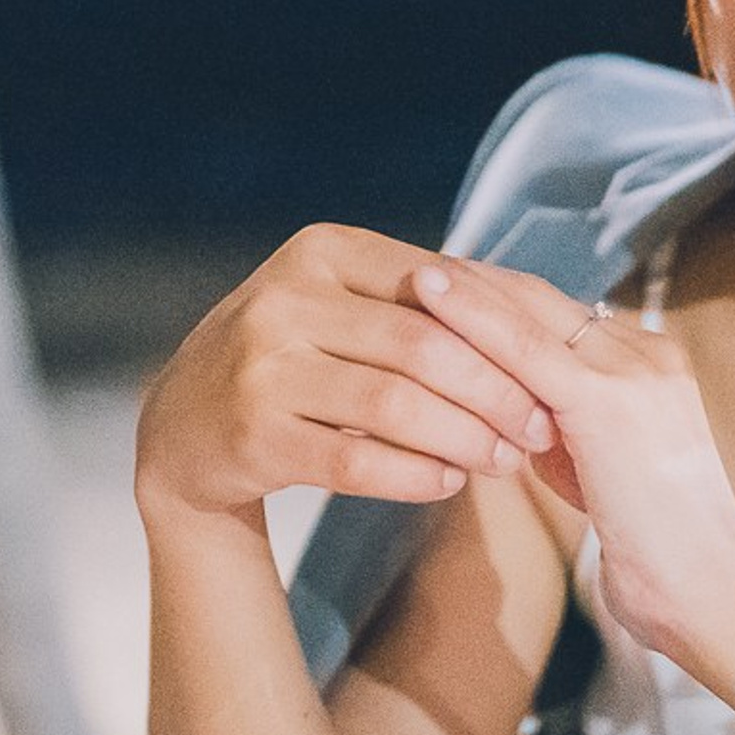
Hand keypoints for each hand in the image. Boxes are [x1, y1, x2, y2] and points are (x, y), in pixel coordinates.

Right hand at [134, 224, 556, 531]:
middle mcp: (286, 299)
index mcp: (321, 251)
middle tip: (537, 428)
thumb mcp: (336, 301)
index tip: (550, 372)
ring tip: (504, 461)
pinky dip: (413, 475)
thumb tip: (532, 319)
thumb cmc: (291, 357)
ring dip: (463, 439)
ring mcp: (263, 368)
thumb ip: (416, 301)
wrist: (185, 425)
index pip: (437, 290)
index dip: (501, 334)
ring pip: (395, 406)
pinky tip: (448, 483)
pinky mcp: (253, 435)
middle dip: (494, 393)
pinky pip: (355, 461)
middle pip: (423, 348)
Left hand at [408, 255, 734, 681]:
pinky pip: (522, 349)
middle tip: (405, 268)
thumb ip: (559, 432)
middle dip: (472, 282)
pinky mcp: (609, 401)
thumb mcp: (601, 473)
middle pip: (540, 299)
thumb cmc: (658, 554)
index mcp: (652, 363)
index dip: (496, 298)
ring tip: (405, 270)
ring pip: (527, 311)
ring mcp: (633, 369)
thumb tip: (501, 415)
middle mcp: (647, 350)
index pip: (558, 314)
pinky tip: (427, 299)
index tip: (441, 290)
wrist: (715, 599)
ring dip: (463, 288)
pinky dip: (470, 318)